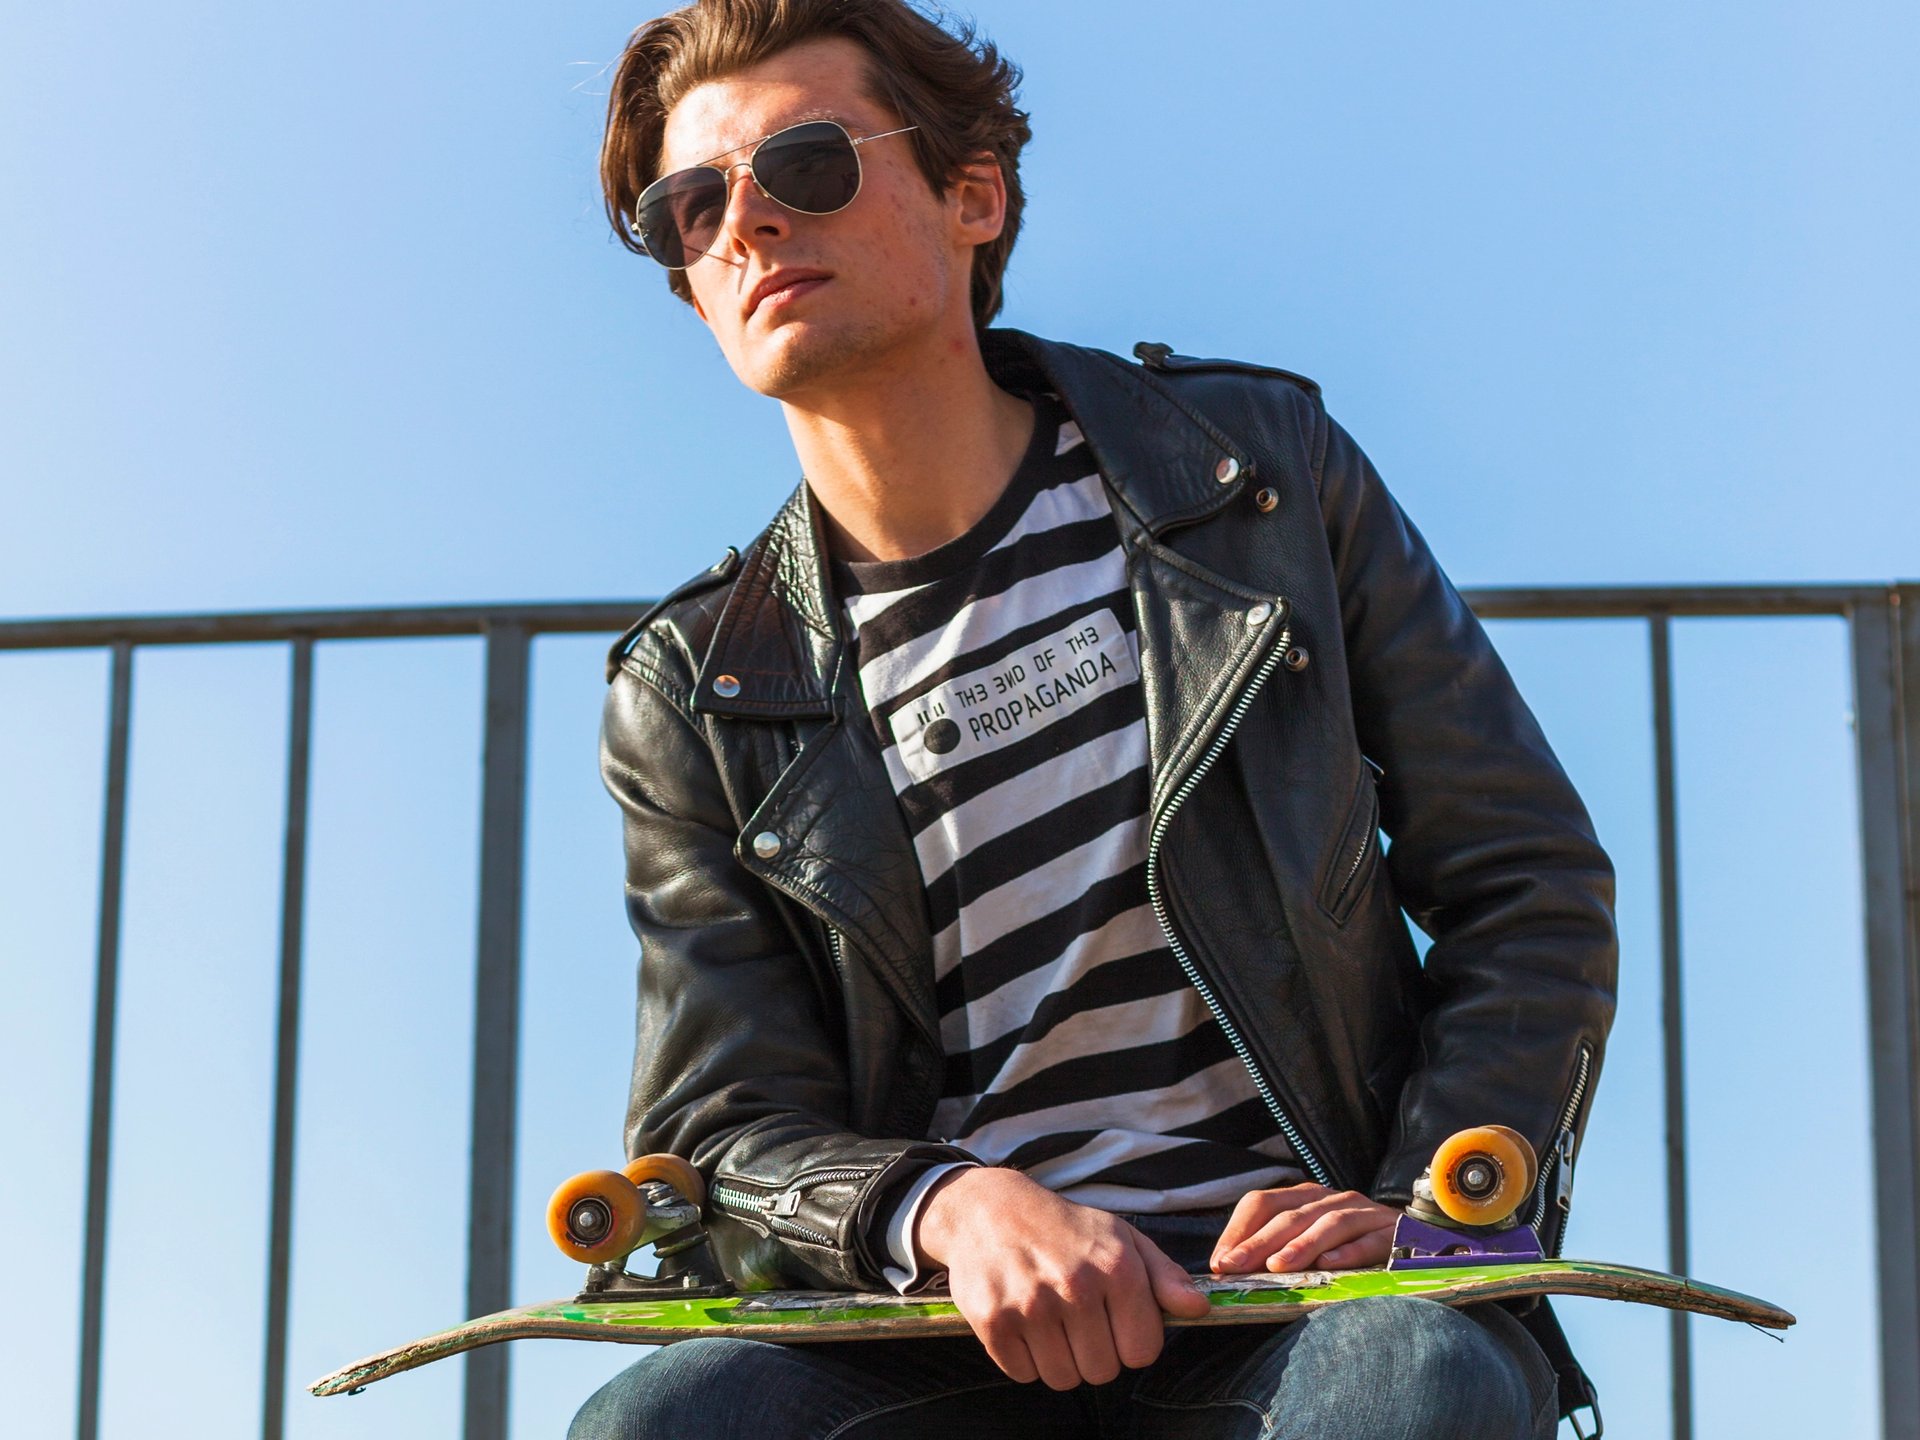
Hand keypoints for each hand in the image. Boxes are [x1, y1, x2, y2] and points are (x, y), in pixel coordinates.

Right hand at [915, 1167, 1210, 1389]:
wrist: (989, 1209)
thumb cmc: (1064, 1228)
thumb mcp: (1122, 1238)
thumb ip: (1165, 1276)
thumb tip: (1198, 1308)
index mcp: (1116, 1267)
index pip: (1143, 1351)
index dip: (1131, 1340)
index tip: (1114, 1320)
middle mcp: (1075, 1286)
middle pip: (1103, 1372)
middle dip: (1094, 1352)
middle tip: (1077, 1318)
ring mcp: (1031, 1305)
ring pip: (1063, 1378)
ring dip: (1059, 1358)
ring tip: (1050, 1320)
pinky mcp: (993, 1321)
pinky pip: (1023, 1374)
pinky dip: (1024, 1358)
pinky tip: (1022, 1322)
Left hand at [1208, 1184, 1398, 1273]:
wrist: (1417, 1243)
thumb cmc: (1350, 1247)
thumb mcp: (1308, 1243)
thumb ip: (1273, 1251)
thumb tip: (1226, 1270)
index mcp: (1304, 1197)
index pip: (1263, 1202)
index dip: (1239, 1230)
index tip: (1220, 1262)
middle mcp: (1331, 1199)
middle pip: (1290, 1215)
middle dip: (1258, 1242)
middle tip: (1235, 1267)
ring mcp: (1364, 1213)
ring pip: (1328, 1223)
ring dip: (1300, 1245)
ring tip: (1277, 1268)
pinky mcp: (1392, 1233)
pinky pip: (1369, 1241)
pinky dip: (1348, 1252)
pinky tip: (1329, 1265)